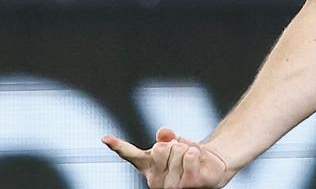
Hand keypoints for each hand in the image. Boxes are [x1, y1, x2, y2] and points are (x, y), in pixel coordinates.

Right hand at [103, 127, 232, 188]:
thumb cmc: (189, 156)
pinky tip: (197, 161)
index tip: (105, 138)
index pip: (129, 154)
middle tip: (182, 153)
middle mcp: (155, 180)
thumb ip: (166, 137)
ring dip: (187, 149)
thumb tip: (163, 132)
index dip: (117, 145)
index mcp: (148, 167)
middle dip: (175, 144)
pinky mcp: (188, 185)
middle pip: (161, 148)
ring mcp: (171, 186)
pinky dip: (195, 152)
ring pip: (177, 150)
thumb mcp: (175, 143)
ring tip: (190, 160)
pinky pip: (189, 156)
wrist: (211, 166)